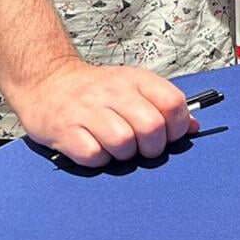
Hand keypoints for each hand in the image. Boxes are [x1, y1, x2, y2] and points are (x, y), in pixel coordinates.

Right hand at [8, 55, 197, 166]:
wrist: (46, 81)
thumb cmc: (94, 90)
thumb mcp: (132, 87)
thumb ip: (163, 104)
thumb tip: (194, 127)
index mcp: (134, 79)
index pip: (173, 103)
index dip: (178, 127)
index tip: (169, 135)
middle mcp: (112, 91)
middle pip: (151, 127)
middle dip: (152, 147)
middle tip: (142, 148)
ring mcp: (87, 110)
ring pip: (124, 143)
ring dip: (124, 154)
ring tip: (116, 148)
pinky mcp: (65, 130)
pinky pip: (94, 156)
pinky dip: (99, 160)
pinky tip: (95, 149)